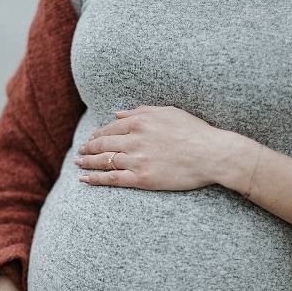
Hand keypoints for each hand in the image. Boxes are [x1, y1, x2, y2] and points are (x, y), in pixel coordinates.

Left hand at [75, 105, 251, 190]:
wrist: (212, 154)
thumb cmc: (194, 131)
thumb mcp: (168, 112)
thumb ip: (140, 111)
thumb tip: (117, 114)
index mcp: (140, 121)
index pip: (110, 128)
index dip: (98, 135)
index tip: (92, 139)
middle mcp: (135, 139)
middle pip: (103, 144)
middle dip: (88, 148)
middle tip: (81, 152)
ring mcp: (137, 160)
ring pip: (104, 161)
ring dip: (87, 162)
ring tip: (79, 163)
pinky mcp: (142, 179)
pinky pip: (112, 179)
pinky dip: (95, 179)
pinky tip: (84, 179)